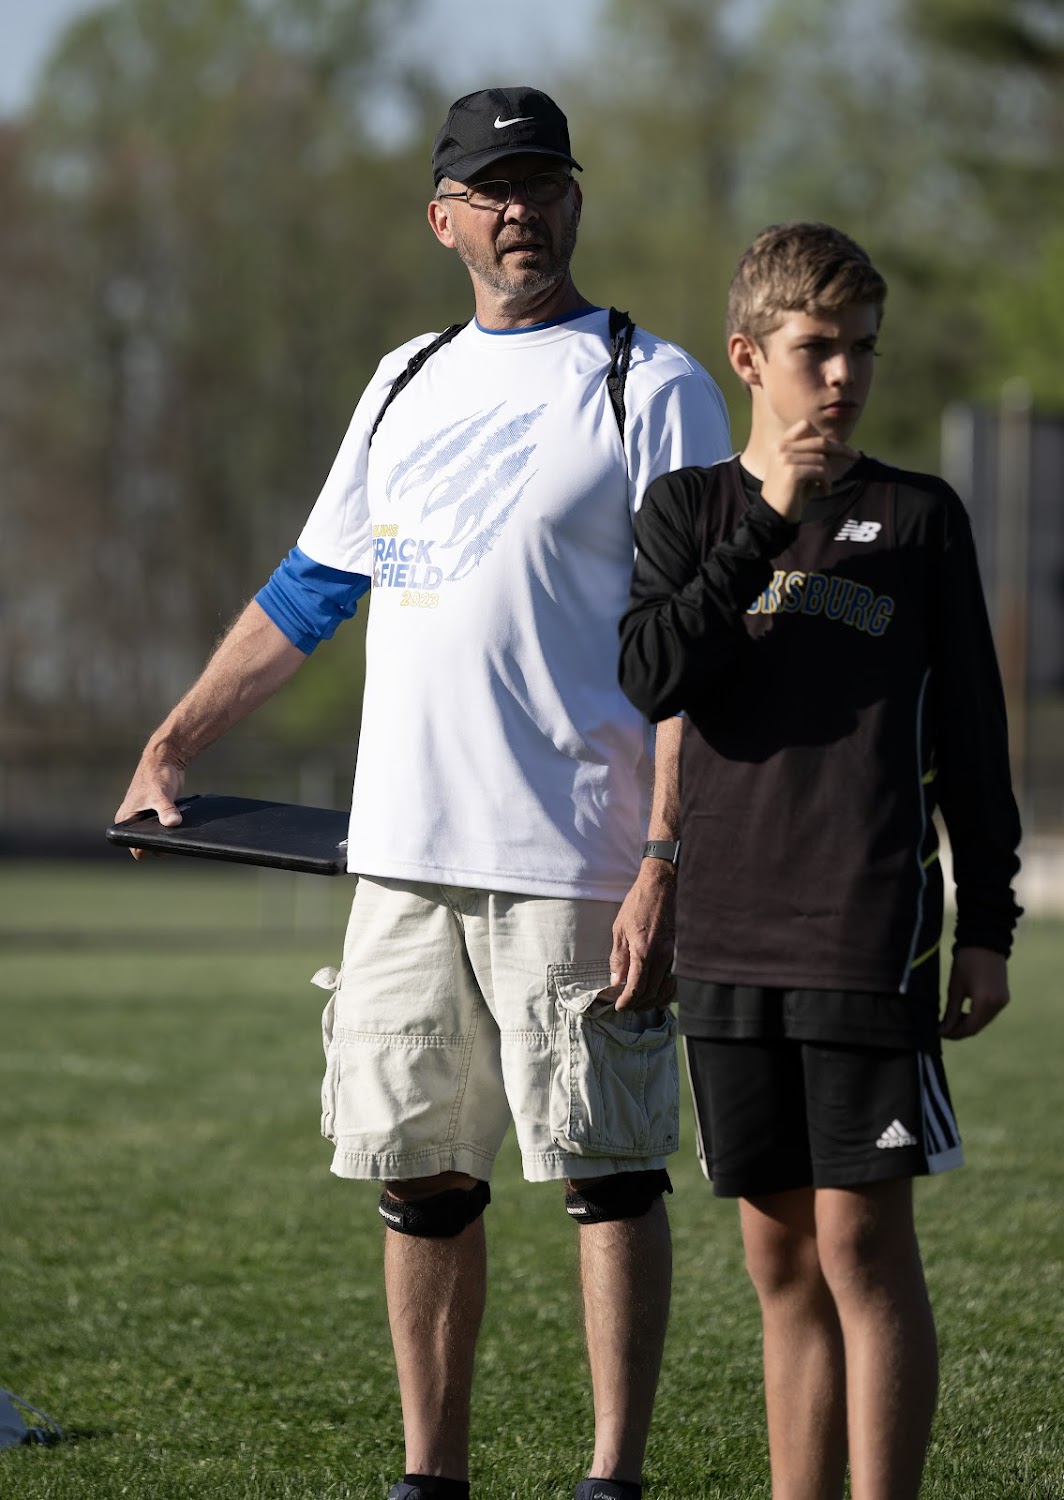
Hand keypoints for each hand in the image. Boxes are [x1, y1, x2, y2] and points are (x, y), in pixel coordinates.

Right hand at [113, 747, 185, 859]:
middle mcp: (132, 820)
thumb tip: (173, 823)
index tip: (160, 842)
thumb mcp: (161, 795)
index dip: (147, 848)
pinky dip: (170, 828)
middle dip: (158, 842)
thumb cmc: (157, 775)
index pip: (134, 846)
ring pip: (155, 836)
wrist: (166, 760)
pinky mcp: (156, 814)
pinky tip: (179, 824)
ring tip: (174, 828)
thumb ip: (166, 810)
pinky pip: (163, 828)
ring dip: (165, 835)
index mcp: (125, 819)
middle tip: (171, 835)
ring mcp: (144, 817)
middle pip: (145, 843)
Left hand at [608, 859, 676, 1010]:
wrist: (662, 886)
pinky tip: (659, 995)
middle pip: (651, 992)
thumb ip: (618, 958)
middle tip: (627, 1008)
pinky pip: (675, 979)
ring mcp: (673, 955)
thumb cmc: (638, 904)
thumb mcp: (619, 930)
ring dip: (653, 1001)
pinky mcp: (679, 952)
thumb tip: (616, 981)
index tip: (619, 1007)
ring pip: (666, 989)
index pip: (637, 988)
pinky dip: (667, 991)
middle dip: (638, 1004)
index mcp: (644, 952)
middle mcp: (662, 957)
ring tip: (641, 1005)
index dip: (627, 1001)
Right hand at [760, 420, 857, 522]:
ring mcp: (784, 459)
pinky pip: (821, 471)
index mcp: (780, 444)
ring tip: (824, 487)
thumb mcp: (801, 469)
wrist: (773, 516)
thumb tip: (834, 438)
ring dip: (829, 475)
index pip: (806, 426)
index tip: (840, 447)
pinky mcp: (792, 472)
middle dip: (841, 449)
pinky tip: (823, 492)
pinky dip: (826, 482)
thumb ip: (812, 454)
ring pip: (822, 459)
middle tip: (856, 457)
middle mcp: (780, 448)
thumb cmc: (790, 494)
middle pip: (820, 441)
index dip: (824, 436)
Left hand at [939, 946, 1009, 1039]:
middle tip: (943, 1029)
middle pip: (978, 1026)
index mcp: (986, 1002)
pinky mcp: (1004, 996)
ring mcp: (1003, 1001)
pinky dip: (977, 1016)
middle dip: (960, 1030)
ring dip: (968, 1023)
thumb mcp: (955, 987)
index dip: (954, 1034)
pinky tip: (963, 1013)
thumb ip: (951, 1012)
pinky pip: (989, 1013)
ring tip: (950, 1021)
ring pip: (984, 1021)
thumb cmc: (966, 962)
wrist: (985, 941)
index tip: (939, 1033)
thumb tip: (944, 1030)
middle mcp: (998, 1004)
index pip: (970, 1028)